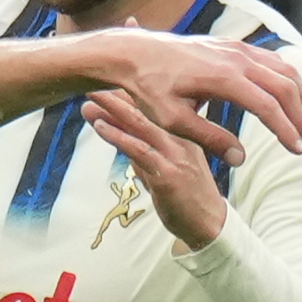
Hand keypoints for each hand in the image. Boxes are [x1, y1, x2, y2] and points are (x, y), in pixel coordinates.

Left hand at [82, 82, 229, 248]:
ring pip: (142, 125)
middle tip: (96, 76)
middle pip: (148, 110)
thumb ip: (142, 153)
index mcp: (185, 134)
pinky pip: (140, 151)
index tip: (111, 76)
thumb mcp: (163, 169)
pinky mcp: (167, 174)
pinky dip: (119, 137)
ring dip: (114, 109)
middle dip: (120, 92)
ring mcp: (175, 155)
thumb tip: (121, 140)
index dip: (132, 92)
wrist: (209, 225)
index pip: (157, 108)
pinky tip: (101, 126)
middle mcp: (181, 140)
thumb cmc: (187, 196)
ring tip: (92, 95)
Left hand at [88, 31, 301, 172]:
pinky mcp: (233, 46)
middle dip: (300, 114)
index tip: (297, 149)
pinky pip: (271, 60)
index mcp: (224, 78)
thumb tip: (239, 159)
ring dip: (301, 94)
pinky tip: (289, 96)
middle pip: (285, 86)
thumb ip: (208, 138)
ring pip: (284, 69)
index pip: (268, 106)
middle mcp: (237, 58)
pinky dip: (287, 79)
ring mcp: (237, 48)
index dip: (286, 130)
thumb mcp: (172, 120)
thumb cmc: (148, 88)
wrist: (133, 53)